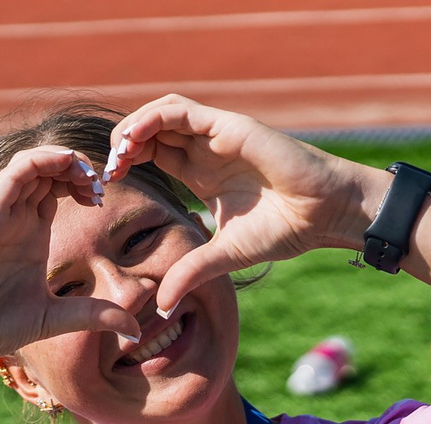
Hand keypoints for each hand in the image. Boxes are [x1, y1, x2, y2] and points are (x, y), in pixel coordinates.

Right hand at [0, 146, 142, 367]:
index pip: (58, 188)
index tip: (102, 200)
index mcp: (32, 233)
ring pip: (34, 162)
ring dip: (64, 159)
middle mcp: (17, 216)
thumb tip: (136, 330)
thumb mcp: (58, 319)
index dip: (83, 183)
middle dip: (78, 168)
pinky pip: (15, 171)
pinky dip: (41, 159)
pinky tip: (65, 166)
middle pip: (49, 169)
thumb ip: (96, 315)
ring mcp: (2, 212)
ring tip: (86, 177)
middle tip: (98, 187)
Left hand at [104, 96, 392, 312]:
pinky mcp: (228, 125)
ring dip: (131, 129)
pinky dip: (150, 120)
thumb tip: (162, 307)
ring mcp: (216, 134)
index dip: (126, 164)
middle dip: (121, 146)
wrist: (325, 212)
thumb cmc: (286, 229)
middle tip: (106, 173)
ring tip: (117, 156)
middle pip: (150, 131)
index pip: (153, 154)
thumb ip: (192, 273)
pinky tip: (134, 142)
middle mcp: (206, 149)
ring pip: (160, 113)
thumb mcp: (225, 256)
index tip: (109, 188)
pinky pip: (178, 111)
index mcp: (202, 173)